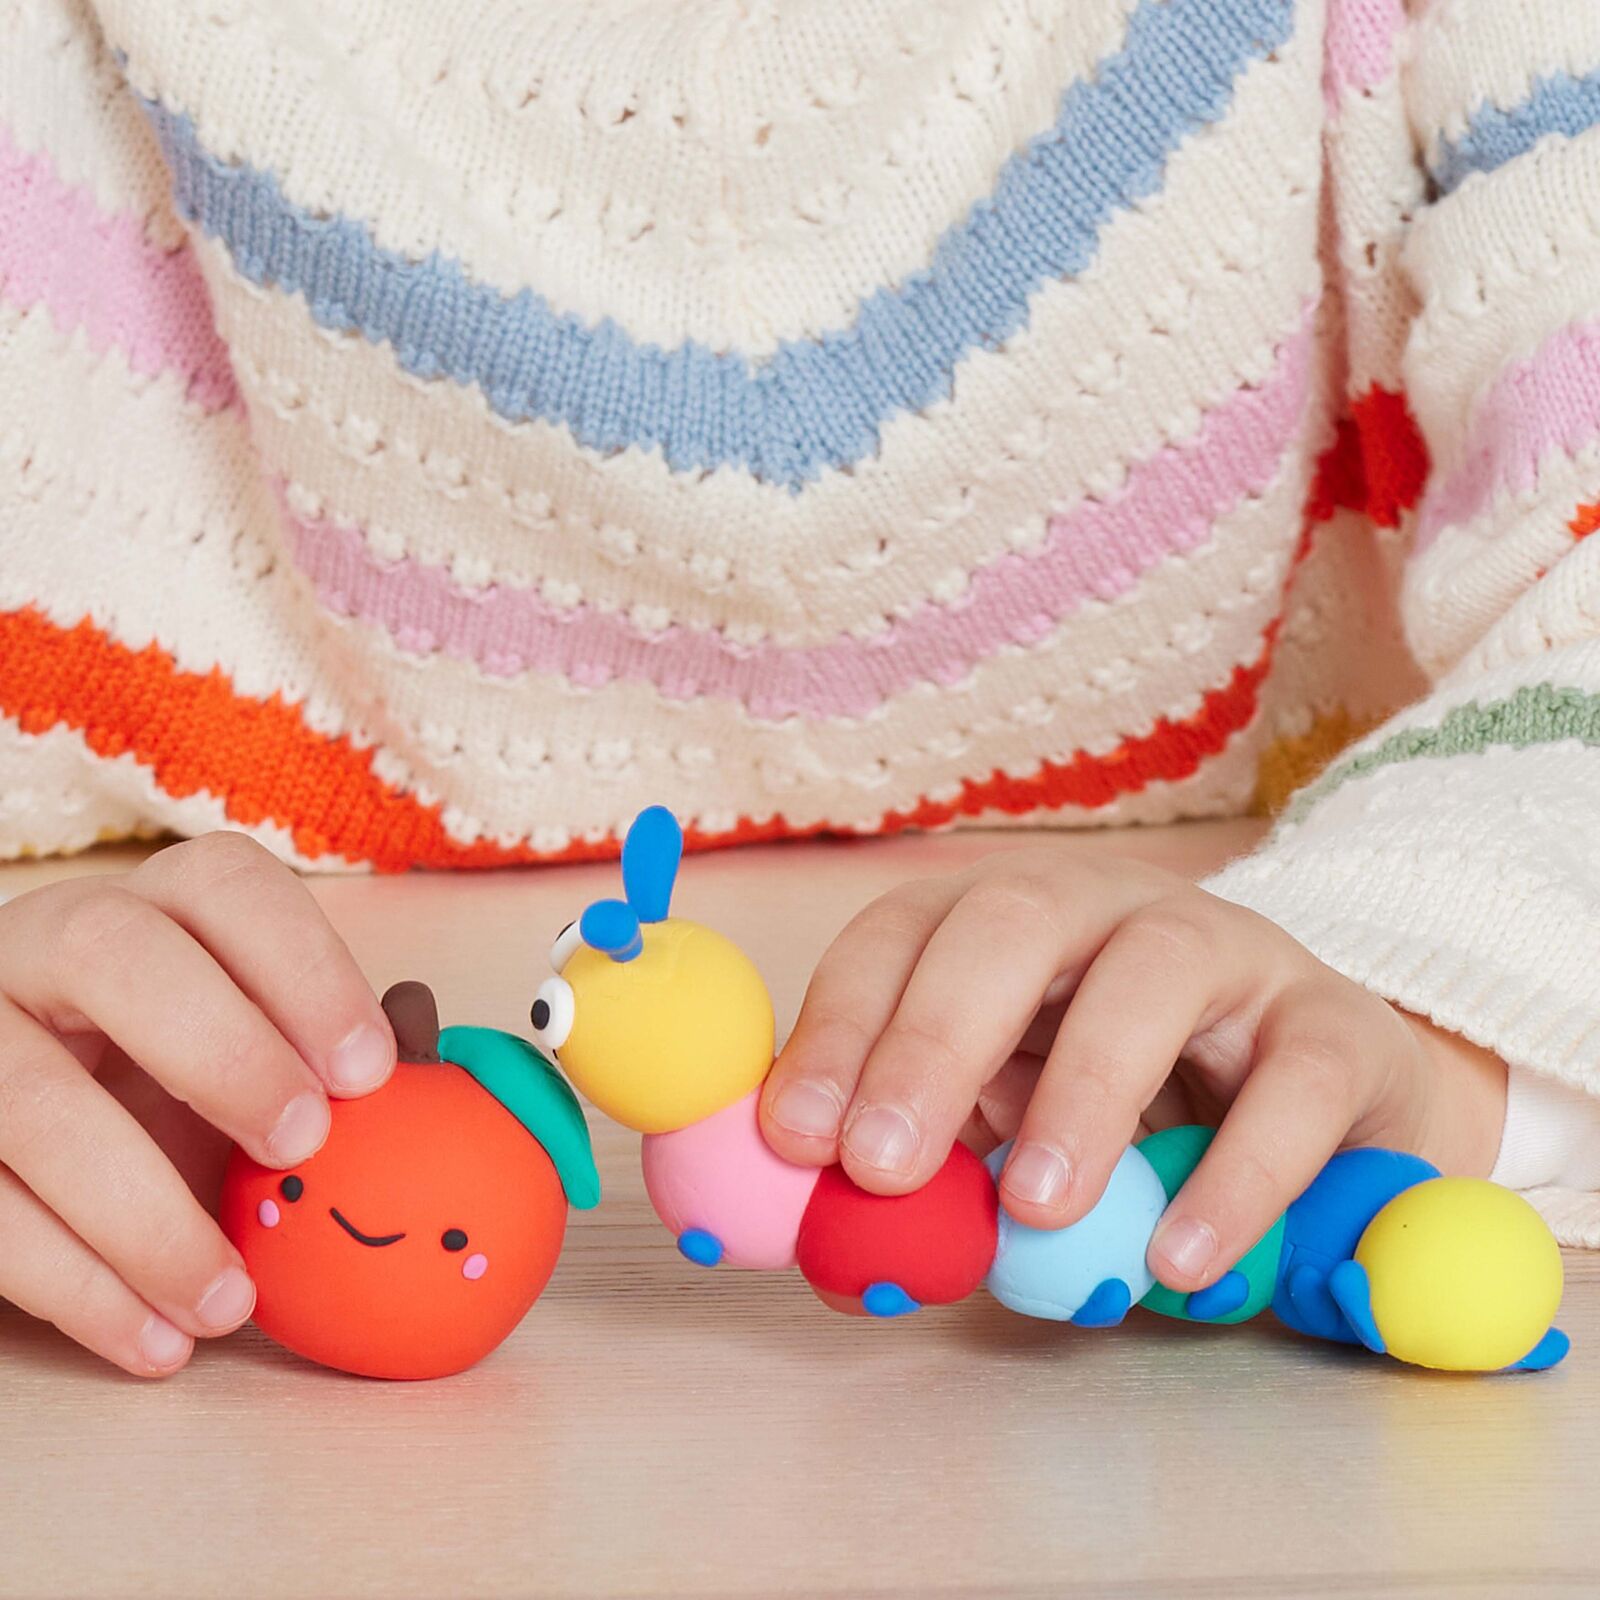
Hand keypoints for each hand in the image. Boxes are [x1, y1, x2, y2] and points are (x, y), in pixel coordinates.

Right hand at [0, 833, 393, 1375]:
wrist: (35, 1154)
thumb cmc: (173, 1090)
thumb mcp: (253, 1062)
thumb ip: (336, 1055)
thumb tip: (419, 1041)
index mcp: (155, 910)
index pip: (223, 884)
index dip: (303, 966)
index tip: (369, 1069)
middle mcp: (47, 945)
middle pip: (108, 950)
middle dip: (218, 1049)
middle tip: (303, 1143)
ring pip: (27, 1101)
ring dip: (143, 1217)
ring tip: (231, 1304)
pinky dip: (76, 1289)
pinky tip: (158, 1340)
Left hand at [760, 848, 1506, 1294]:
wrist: (1323, 1108)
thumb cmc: (1127, 1114)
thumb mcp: (1007, 1128)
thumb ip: (935, 1172)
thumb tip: (834, 1251)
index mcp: (1000, 922)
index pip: (899, 937)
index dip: (840, 1028)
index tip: (796, 1136)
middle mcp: (1105, 908)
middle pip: (1010, 923)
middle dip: (932, 1039)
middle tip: (883, 1169)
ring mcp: (1228, 952)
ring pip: (1151, 976)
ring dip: (1082, 1093)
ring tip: (1035, 1212)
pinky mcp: (1333, 1025)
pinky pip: (1295, 1082)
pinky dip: (1236, 1173)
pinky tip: (1178, 1259)